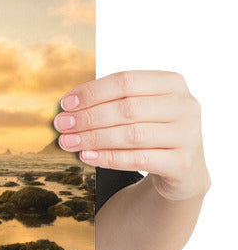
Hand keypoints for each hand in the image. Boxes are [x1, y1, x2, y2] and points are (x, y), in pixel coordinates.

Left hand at [53, 70, 209, 201]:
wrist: (183, 169)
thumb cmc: (151, 131)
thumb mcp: (139, 109)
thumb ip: (110, 102)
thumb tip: (67, 108)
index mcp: (172, 83)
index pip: (126, 81)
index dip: (92, 92)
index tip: (65, 104)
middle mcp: (185, 106)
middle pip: (127, 108)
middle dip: (88, 117)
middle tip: (61, 125)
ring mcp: (188, 135)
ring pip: (132, 134)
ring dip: (93, 138)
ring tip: (67, 142)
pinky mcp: (182, 163)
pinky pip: (138, 159)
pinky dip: (108, 157)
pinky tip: (86, 156)